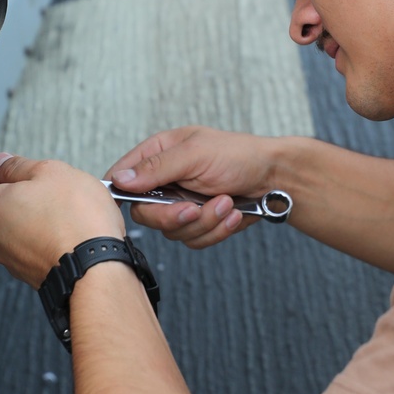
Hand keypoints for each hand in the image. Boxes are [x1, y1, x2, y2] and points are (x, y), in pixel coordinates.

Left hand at [0, 154, 123, 285]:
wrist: (98, 271)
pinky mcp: (34, 277)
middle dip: (15, 201)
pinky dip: (48, 241)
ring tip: (65, 213)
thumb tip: (1, 164)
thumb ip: (18, 166)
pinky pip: (35, 252)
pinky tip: (72, 233)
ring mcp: (14, 262)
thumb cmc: (76, 221)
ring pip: (16, 234)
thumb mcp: (50, 172)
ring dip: (34, 222)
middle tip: (40, 190)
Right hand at [107, 126, 281, 249]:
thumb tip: (119, 179)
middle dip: (173, 216)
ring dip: (204, 221)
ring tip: (226, 202)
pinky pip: (195, 239)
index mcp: (158, 155)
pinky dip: (216, 229)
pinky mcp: (199, 223)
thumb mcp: (195, 154)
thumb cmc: (238, 155)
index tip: (138, 202)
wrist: (274, 178)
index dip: (122, 193)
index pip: (122, 177)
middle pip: (145, 214)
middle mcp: (166, 181)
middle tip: (193, 208)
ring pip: (172, 231)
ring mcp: (181, 204)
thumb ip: (156, 168)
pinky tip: (232, 213)